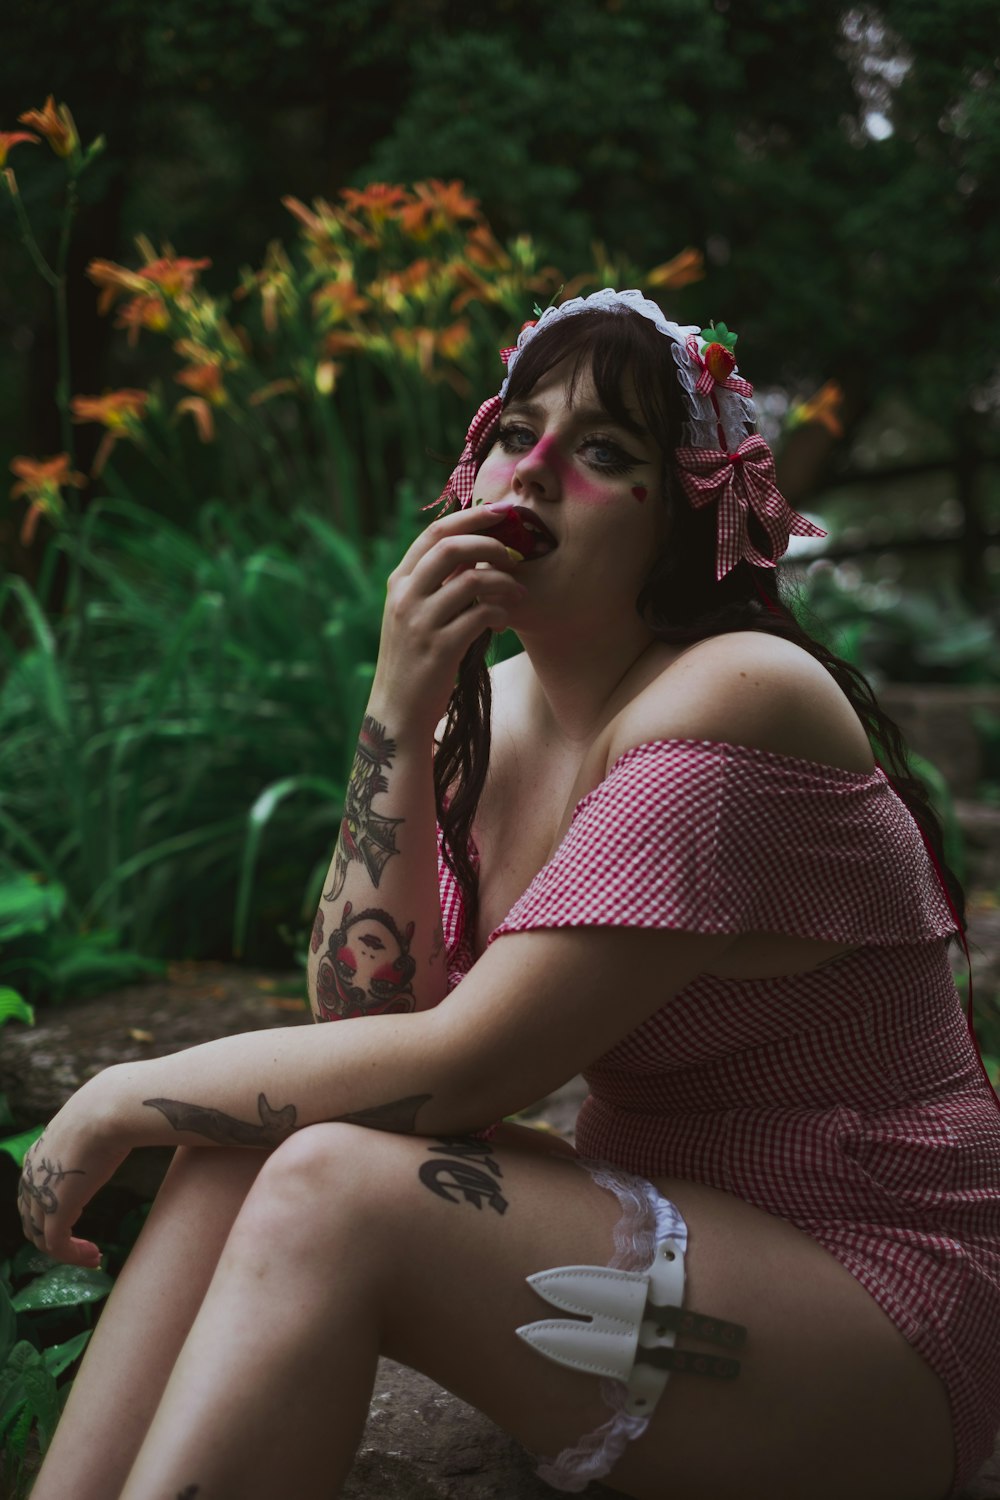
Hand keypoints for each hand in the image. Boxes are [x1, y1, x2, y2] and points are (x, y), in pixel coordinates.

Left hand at [16, 1072, 128, 1267]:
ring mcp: (40, 1194)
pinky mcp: (55, 1210)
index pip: (33, 1194)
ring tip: (94, 1256)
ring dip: (68, 1251)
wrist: (110, 1108)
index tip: (82, 1218)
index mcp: (38, 1156)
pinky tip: (95, 1257)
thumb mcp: (95, 1124)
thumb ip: (94, 1135)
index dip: (52, 1212)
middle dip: (57, 1237)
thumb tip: (120, 1127)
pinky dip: (73, 1256)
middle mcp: (31, 1177)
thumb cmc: (112, 1110)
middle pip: (32, 1220)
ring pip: (42, 1237)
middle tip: (86, 1245)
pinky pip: (56, 1245)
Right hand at [370, 502, 525, 733]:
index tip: (502, 514)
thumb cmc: (415, 660)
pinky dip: (500, 614)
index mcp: (399, 582)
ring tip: (518, 595)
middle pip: (451, 547)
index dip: (471, 519)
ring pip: (471, 580)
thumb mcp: (415, 615)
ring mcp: (420, 622)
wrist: (398, 711)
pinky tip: (504, 623)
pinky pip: (481, 615)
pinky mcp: (440, 648)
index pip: (434, 533)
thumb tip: (476, 552)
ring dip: (504, 583)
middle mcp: (405, 597)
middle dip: (490, 544)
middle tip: (516, 555)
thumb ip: (438, 584)